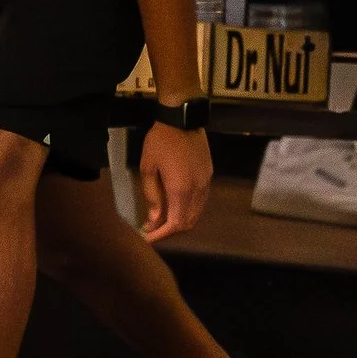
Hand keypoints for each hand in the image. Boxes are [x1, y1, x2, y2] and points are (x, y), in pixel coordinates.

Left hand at [139, 120, 213, 241]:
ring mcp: (206, 183)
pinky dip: (188, 210)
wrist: (183, 119)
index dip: (162, 235)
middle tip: (151, 230)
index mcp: (181, 190)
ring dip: (180, 221)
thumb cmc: (160, 141)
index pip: (176, 223)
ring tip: (160, 220)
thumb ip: (152, 196)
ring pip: (197, 213)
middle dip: (170, 230)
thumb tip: (154, 220)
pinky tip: (173, 206)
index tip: (147, 238)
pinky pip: (200, 202)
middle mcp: (198, 190)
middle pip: (189, 222)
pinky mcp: (209, 176)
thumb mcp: (148, 168)